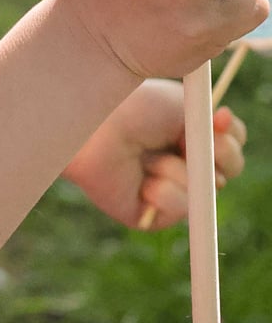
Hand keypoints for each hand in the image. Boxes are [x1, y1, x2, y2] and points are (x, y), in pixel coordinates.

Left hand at [64, 77, 247, 229]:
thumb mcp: (181, 108)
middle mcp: (178, 161)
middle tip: (188, 143)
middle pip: (227, 171)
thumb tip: (227, 123)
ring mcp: (165, 188)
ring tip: (147, 157)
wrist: (93, 129)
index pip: (229, 143)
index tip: (218, 119)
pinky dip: (164, 192)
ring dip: (179, 171)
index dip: (229, 137)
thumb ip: (211, 123)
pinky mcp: (148, 214)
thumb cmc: (132, 110)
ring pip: (204, 193)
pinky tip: (142, 181)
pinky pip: (178, 210)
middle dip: (217, 157)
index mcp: (185, 133)